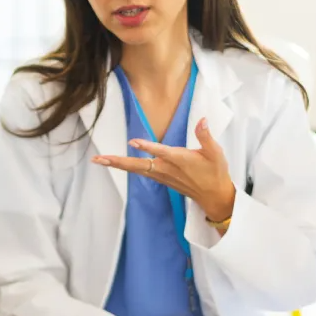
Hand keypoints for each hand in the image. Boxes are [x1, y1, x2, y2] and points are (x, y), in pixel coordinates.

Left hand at [92, 118, 236, 221]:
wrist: (213, 196)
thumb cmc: (215, 172)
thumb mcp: (216, 153)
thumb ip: (206, 136)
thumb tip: (203, 120)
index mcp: (181, 160)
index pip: (162, 152)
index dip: (148, 147)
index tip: (133, 141)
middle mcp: (167, 169)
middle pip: (139, 166)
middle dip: (119, 162)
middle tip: (99, 159)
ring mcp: (162, 175)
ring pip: (136, 170)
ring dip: (118, 165)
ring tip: (100, 160)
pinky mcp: (161, 179)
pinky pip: (140, 173)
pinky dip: (127, 168)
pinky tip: (116, 164)